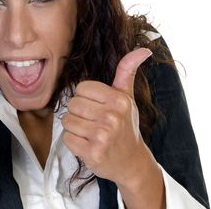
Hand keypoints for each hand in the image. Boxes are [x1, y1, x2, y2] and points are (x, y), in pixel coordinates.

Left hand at [62, 48, 155, 185]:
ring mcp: (102, 136)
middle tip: (94, 122)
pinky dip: (73, 143)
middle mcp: (112, 117)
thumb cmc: (126, 126)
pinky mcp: (92, 152)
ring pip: (67, 121)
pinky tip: (88, 144)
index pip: (82, 88)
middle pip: (72, 104)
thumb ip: (127, 71)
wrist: (132, 161)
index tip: (98, 108)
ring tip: (91, 133)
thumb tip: (144, 49)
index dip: (86, 98)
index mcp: (119, 100)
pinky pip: (67, 139)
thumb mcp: (127, 97)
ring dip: (75, 128)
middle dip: (79, 114)